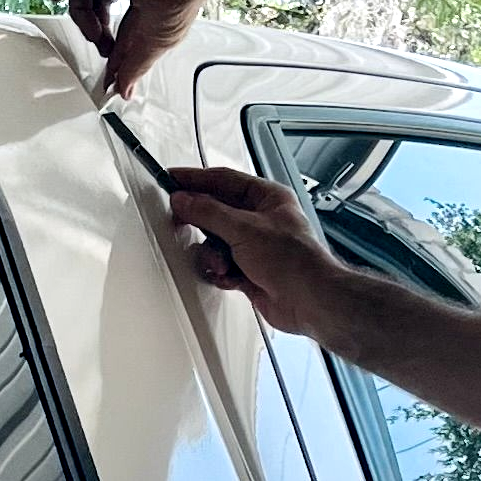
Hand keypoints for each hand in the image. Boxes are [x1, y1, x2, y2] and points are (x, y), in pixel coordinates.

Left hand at [40, 0, 214, 97]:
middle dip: (96, 30)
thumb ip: (135, 67)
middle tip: (102, 48)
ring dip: (81, 16)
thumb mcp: (155, 45)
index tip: (109, 67)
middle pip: (97, 4)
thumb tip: (125, 91)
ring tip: (93, 32)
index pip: (120, 19)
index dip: (112, 44)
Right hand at [168, 166, 351, 335]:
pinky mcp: (249, 272)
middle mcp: (261, 220)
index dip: (196, 179)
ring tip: (222, 263)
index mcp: (267, 198)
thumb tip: (184, 200)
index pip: (224, 180)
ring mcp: (255, 247)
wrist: (308, 301)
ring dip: (214, 255)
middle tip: (181, 221)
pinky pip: (222, 266)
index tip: (172, 179)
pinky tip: (230, 276)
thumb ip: (208, 212)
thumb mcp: (243, 228)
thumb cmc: (293, 261)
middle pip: (216, 212)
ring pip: (216, 243)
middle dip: (202, 223)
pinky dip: (221, 272)